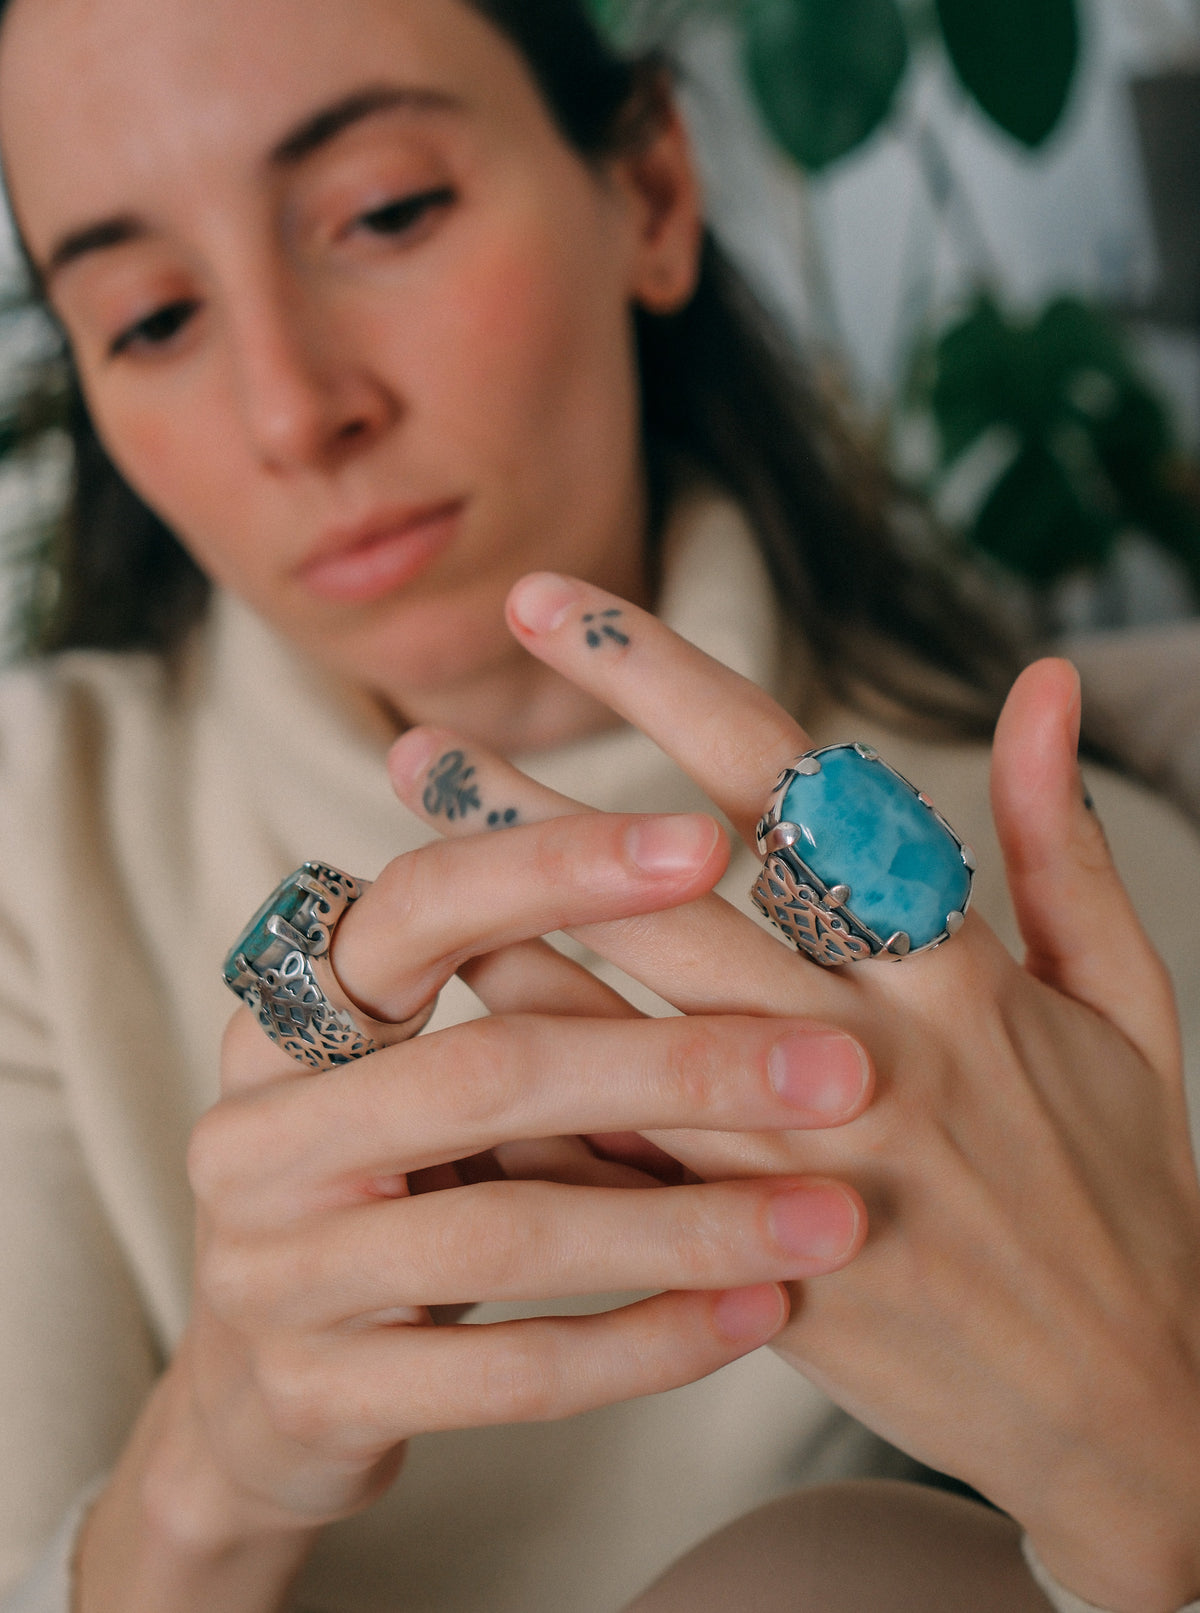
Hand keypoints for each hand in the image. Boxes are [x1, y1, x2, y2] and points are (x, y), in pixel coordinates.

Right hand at [152, 808, 870, 1550]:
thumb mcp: (426, 1084)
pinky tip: (757, 1313)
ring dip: (688, 1224)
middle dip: (676, 1067)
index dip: (556, 866)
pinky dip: (646, 1342)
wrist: (260, 1399)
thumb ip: (526, 1005)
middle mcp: (259, 1131)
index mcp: (287, 1016)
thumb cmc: (387, 1194)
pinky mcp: (314, 1396)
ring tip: (835, 1218)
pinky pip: (510, 1372)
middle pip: (486, 1070)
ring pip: (510, 1229)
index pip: (418, 906)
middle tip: (842, 1072)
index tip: (708, 845)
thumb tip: (720, 883)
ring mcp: (272, 1271)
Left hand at [386, 571, 1199, 1612]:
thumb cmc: (1124, 1185)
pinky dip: (533, 1109)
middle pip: (666, 902)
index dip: (656, 678)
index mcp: (958, 968)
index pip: (784, 784)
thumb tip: (1046, 679)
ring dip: (502, 943)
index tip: (547, 607)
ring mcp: (807, 1167)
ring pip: (619, 1034)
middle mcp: (872, 1053)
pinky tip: (446, 1052)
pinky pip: (622, 1175)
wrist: (1128, 1405)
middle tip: (421, 747)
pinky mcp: (763, 1264)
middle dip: (531, 813)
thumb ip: (1060, 842)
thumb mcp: (1124, 1005)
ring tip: (398, 874)